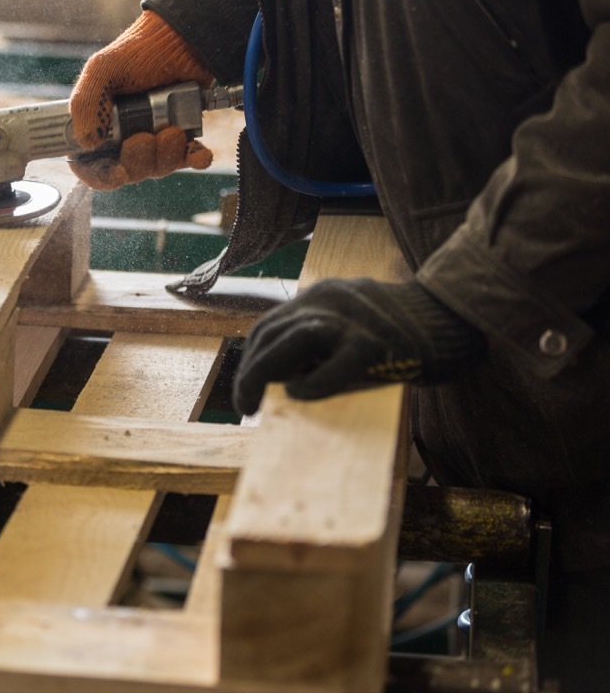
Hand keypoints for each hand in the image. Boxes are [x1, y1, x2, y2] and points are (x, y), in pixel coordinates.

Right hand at [69, 10, 215, 190]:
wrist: (185, 38)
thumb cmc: (140, 50)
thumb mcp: (102, 69)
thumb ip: (85, 103)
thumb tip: (87, 142)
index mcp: (97, 124)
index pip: (90, 166)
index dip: (101, 175)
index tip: (117, 171)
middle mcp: (123, 136)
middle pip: (127, 171)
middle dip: (139, 159)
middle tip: (147, 136)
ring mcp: (153, 137)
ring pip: (158, 168)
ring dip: (167, 155)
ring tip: (172, 129)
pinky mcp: (181, 136)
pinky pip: (188, 160)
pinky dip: (195, 158)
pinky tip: (198, 151)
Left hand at [232, 278, 487, 414]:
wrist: (456, 319)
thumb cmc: (401, 334)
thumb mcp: (352, 324)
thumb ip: (320, 341)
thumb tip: (284, 379)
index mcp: (321, 295)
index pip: (270, 326)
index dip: (252, 358)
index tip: (246, 389)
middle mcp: (329, 298)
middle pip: (273, 331)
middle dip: (251, 370)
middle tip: (244, 404)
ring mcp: (353, 318)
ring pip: (293, 341)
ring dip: (263, 373)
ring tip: (253, 404)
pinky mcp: (377, 342)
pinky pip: (337, 363)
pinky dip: (312, 380)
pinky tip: (296, 395)